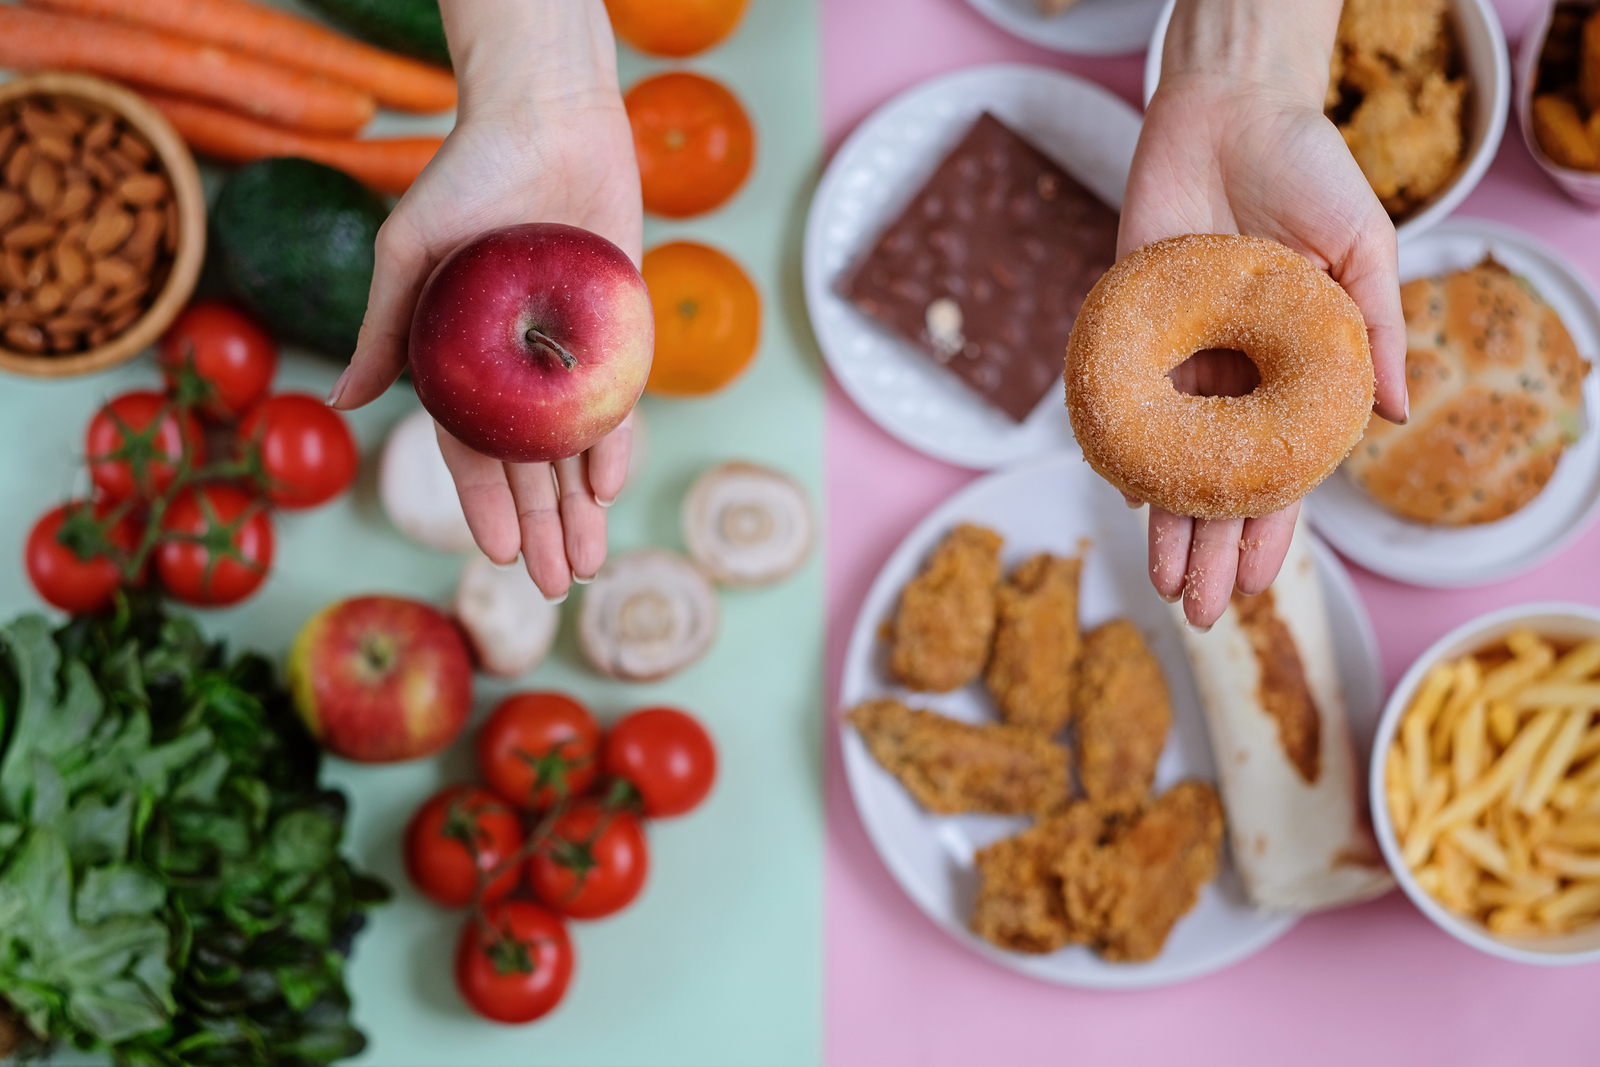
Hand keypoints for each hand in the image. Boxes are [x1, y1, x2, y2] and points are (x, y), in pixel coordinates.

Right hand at [328, 0, 640, 600]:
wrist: (546, 117)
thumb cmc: (464, 176)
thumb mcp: (411, 253)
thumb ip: (386, 329)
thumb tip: (351, 400)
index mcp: (464, 360)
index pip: (473, 449)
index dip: (485, 503)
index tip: (499, 556)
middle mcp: (517, 367)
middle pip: (531, 464)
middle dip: (543, 528)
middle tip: (556, 588)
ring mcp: (568, 352)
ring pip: (577, 447)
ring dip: (583, 509)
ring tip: (591, 565)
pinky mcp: (616, 330)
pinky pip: (618, 401)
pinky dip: (617, 442)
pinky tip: (614, 489)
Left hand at [1119, 0, 1405, 628]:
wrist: (1229, 109)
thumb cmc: (1307, 170)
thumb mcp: (1361, 248)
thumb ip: (1373, 330)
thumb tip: (1393, 415)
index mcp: (1291, 368)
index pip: (1281, 470)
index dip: (1270, 530)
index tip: (1261, 586)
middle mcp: (1232, 374)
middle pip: (1219, 481)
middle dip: (1212, 549)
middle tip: (1200, 614)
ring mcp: (1179, 355)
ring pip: (1170, 458)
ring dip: (1166, 523)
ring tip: (1165, 585)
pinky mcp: (1129, 326)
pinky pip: (1124, 401)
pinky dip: (1123, 449)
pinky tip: (1127, 501)